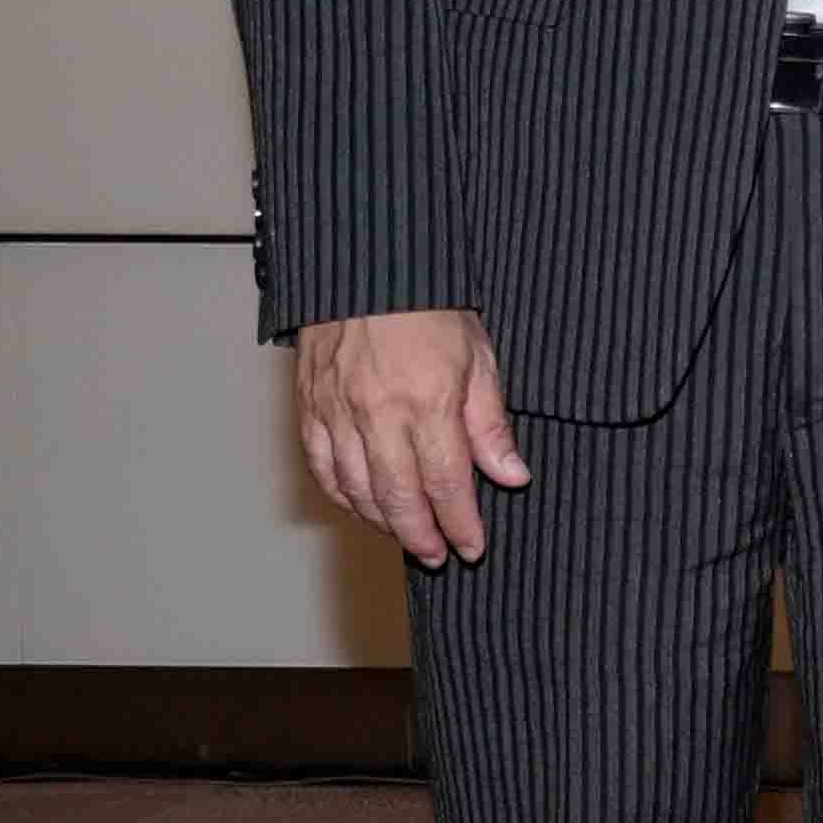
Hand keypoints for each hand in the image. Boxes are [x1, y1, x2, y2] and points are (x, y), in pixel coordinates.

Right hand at [295, 306, 527, 565]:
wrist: (368, 265)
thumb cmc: (430, 306)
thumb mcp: (480, 357)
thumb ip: (490, 423)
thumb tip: (512, 475)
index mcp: (427, 402)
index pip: (448, 483)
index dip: (460, 523)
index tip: (472, 547)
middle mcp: (377, 414)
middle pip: (398, 496)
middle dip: (421, 535)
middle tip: (437, 557)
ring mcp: (337, 411)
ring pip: (356, 488)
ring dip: (382, 521)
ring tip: (406, 536)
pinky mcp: (310, 405)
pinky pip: (322, 465)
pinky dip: (342, 494)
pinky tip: (360, 505)